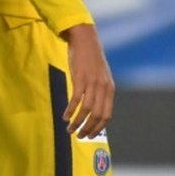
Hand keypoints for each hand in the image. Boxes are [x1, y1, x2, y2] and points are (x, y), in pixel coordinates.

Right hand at [61, 23, 114, 138]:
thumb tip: (95, 108)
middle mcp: (103, 88)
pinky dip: (70, 110)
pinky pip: (76, 99)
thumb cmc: (91, 59)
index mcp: (110, 89)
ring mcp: (92, 83)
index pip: (107, 115)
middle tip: (78, 135)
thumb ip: (100, 91)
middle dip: (88, 129)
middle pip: (97, 116)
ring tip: (69, 129)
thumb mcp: (101, 76)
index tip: (89, 135)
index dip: (98, 128)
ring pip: (86, 110)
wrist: (85, 40)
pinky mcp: (80, 78)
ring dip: (77, 122)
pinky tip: (65, 116)